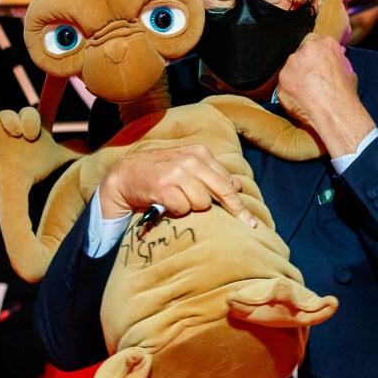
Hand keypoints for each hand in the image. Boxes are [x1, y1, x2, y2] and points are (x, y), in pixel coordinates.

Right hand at [99, 144, 256, 226]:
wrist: (127, 174)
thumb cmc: (161, 171)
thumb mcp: (188, 166)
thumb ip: (214, 175)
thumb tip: (240, 185)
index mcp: (200, 153)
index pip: (227, 181)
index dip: (239, 202)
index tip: (250, 221)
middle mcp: (190, 160)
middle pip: (222, 190)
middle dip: (233, 209)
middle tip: (245, 224)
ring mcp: (177, 173)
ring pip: (202, 202)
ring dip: (192, 207)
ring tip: (179, 200)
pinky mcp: (163, 187)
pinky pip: (183, 208)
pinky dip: (177, 211)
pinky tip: (168, 204)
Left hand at [276, 34, 374, 157]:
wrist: (335, 113)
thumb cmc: (344, 95)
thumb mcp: (348, 71)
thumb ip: (337, 60)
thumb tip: (336, 58)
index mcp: (325, 44)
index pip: (314, 42)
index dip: (314, 56)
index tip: (315, 65)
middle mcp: (305, 50)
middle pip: (299, 54)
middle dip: (303, 66)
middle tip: (311, 81)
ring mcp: (290, 65)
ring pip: (289, 69)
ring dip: (295, 78)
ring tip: (306, 93)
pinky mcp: (281, 81)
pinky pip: (283, 84)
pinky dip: (289, 91)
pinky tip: (299, 100)